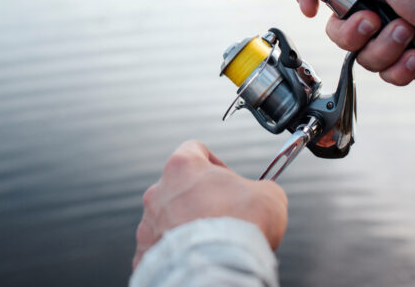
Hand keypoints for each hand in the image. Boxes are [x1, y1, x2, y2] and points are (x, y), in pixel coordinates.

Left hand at [132, 140, 287, 270]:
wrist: (219, 264)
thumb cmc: (239, 225)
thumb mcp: (269, 195)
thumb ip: (262, 188)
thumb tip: (264, 196)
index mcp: (183, 166)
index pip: (194, 150)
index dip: (214, 164)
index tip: (228, 179)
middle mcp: (159, 191)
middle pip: (179, 188)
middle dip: (199, 200)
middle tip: (222, 216)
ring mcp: (149, 223)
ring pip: (167, 219)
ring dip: (185, 226)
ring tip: (209, 241)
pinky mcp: (145, 253)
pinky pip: (160, 249)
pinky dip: (175, 253)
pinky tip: (194, 258)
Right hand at [294, 0, 414, 86]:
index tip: (309, 10)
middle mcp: (378, 4)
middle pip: (337, 28)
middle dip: (354, 31)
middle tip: (375, 22)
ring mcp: (391, 32)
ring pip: (360, 54)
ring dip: (384, 48)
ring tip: (412, 36)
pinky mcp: (404, 58)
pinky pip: (384, 72)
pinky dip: (402, 67)